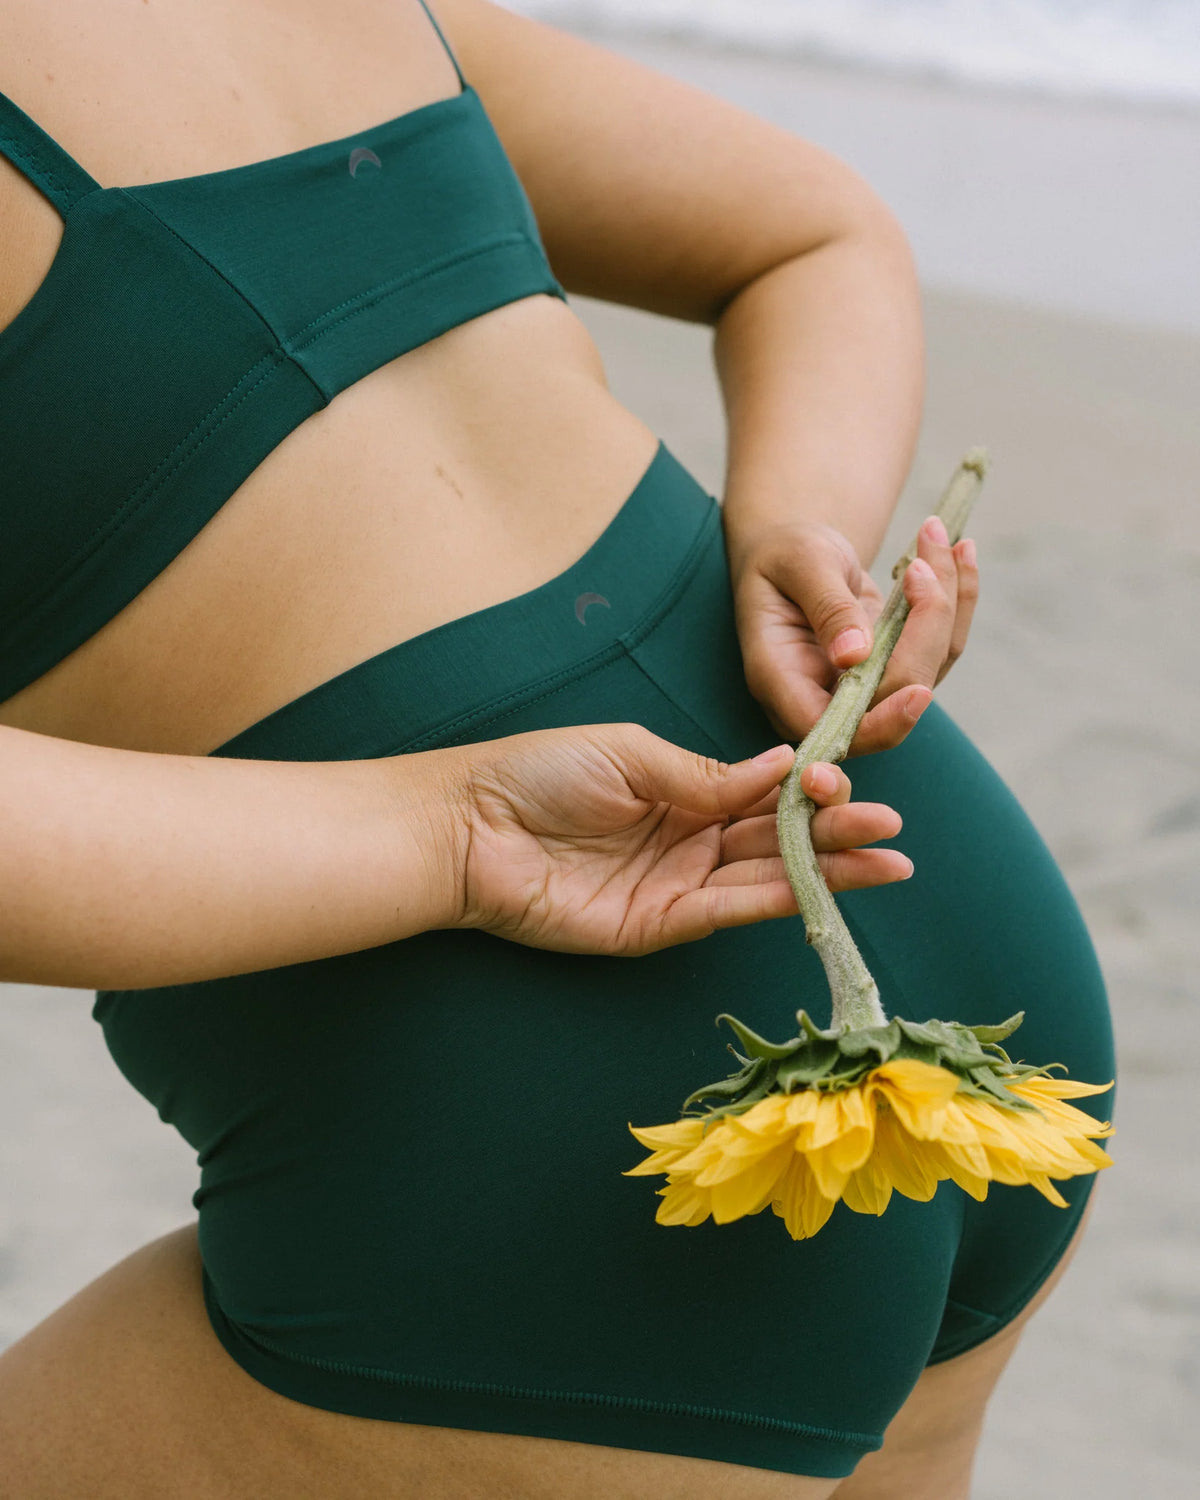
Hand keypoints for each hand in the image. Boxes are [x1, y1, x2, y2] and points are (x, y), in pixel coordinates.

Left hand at [443, 724, 910, 955]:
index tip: (853, 776)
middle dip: (837, 832)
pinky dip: (780, 900)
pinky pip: (729, 910)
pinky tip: (825, 888)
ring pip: (766, 877)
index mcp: (684, 789)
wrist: (469, 828)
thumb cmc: (539, 774)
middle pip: (778, 838)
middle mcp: (690, 838)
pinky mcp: (658, 924)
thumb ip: (705, 773)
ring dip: (827, 871)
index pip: (765, 792)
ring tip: (888, 860)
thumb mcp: (631, 755)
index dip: (812, 788)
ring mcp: (677, 883)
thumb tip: (781, 766)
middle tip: (891, 827)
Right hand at [725, 513, 978, 755]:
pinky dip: (957, 600)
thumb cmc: (782, 554)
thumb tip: (855, 656)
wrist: (792, 553)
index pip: (832, 727)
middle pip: (895, 693)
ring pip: (929, 669)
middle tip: (924, 563)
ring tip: (944, 540)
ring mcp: (864, 687)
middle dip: (927, 628)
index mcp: (782, 680)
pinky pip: (939, 648)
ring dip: (949, 605)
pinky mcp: (894, 667)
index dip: (881, 722)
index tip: (918, 692)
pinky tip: (960, 552)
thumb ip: (828, 608)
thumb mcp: (799, 565)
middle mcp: (823, 696)